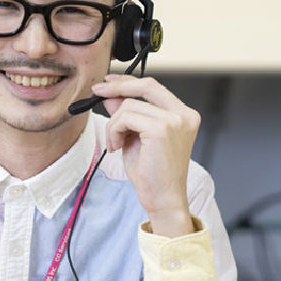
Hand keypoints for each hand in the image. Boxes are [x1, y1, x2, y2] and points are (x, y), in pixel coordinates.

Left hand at [92, 74, 199, 237]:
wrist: (163, 199)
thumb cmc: (153, 174)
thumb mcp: (136, 137)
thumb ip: (128, 114)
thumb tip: (111, 95)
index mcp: (183, 115)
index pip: (154, 87)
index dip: (129, 82)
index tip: (110, 82)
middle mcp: (183, 114)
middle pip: (146, 85)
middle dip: (117, 87)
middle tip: (97, 92)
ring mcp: (175, 120)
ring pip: (130, 104)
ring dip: (113, 124)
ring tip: (115, 143)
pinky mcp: (161, 129)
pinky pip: (126, 117)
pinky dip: (114, 130)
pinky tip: (116, 147)